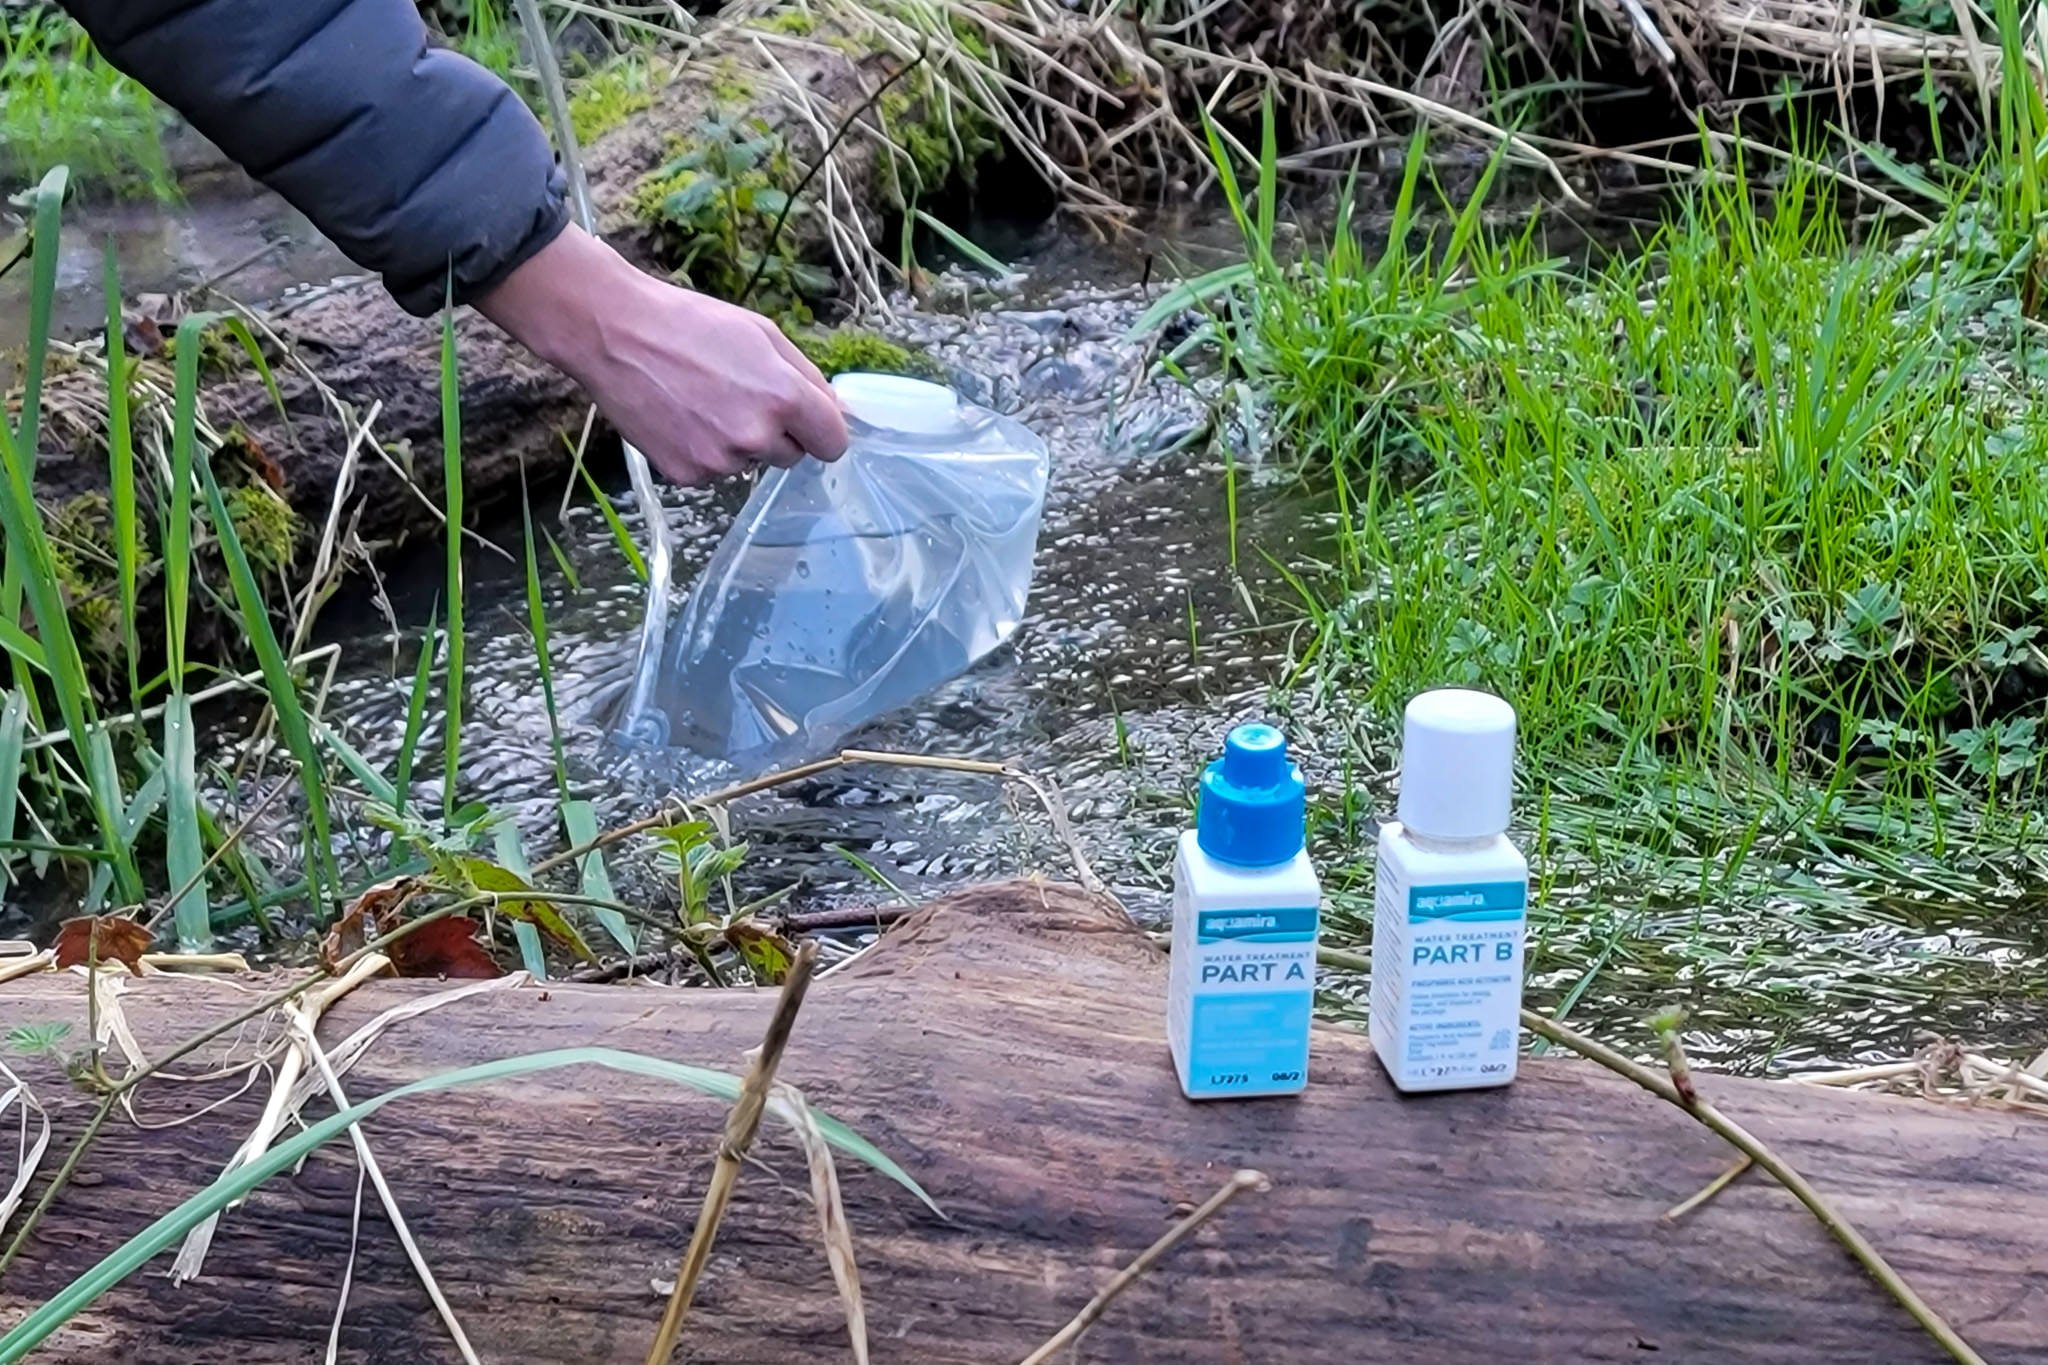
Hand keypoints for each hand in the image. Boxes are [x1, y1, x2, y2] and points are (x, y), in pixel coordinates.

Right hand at [476, 224, 848, 483]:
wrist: (616, 334)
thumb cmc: (689, 325)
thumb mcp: (762, 334)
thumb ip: (806, 377)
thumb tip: (833, 410)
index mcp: (784, 397)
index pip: (833, 443)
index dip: (822, 430)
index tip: (809, 423)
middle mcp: (756, 435)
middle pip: (792, 456)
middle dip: (778, 433)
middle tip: (740, 397)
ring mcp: (719, 460)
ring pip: (750, 462)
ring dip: (738, 441)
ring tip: (703, 401)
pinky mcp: (686, 474)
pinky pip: (713, 472)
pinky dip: (703, 450)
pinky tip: (681, 417)